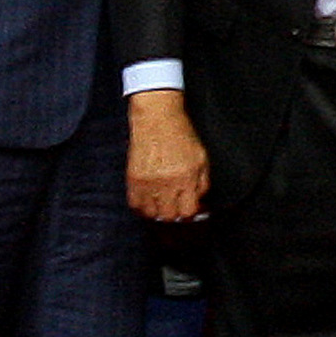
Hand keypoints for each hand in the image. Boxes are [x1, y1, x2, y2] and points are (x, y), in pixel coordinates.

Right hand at [127, 90, 208, 221]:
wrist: (157, 120)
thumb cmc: (181, 136)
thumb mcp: (201, 158)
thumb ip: (202, 183)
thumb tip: (200, 202)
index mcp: (186, 178)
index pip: (188, 212)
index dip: (190, 212)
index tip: (190, 208)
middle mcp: (167, 183)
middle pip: (169, 216)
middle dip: (175, 212)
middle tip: (176, 203)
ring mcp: (148, 182)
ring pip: (151, 214)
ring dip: (158, 211)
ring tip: (162, 200)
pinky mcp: (133, 179)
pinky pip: (135, 205)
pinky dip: (142, 205)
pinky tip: (149, 197)